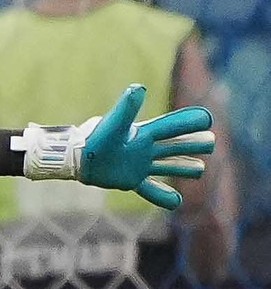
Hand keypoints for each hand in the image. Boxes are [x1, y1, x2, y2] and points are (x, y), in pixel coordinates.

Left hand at [78, 85, 216, 210]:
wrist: (77, 158)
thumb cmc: (95, 139)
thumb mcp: (114, 123)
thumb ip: (127, 108)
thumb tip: (139, 87)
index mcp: (144, 134)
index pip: (172, 127)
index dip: (189, 122)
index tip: (207, 118)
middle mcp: (145, 148)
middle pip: (175, 146)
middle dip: (193, 144)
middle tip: (211, 141)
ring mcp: (140, 165)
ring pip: (168, 166)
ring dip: (184, 167)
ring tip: (201, 168)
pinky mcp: (131, 180)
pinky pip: (150, 190)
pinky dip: (163, 196)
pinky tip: (176, 201)